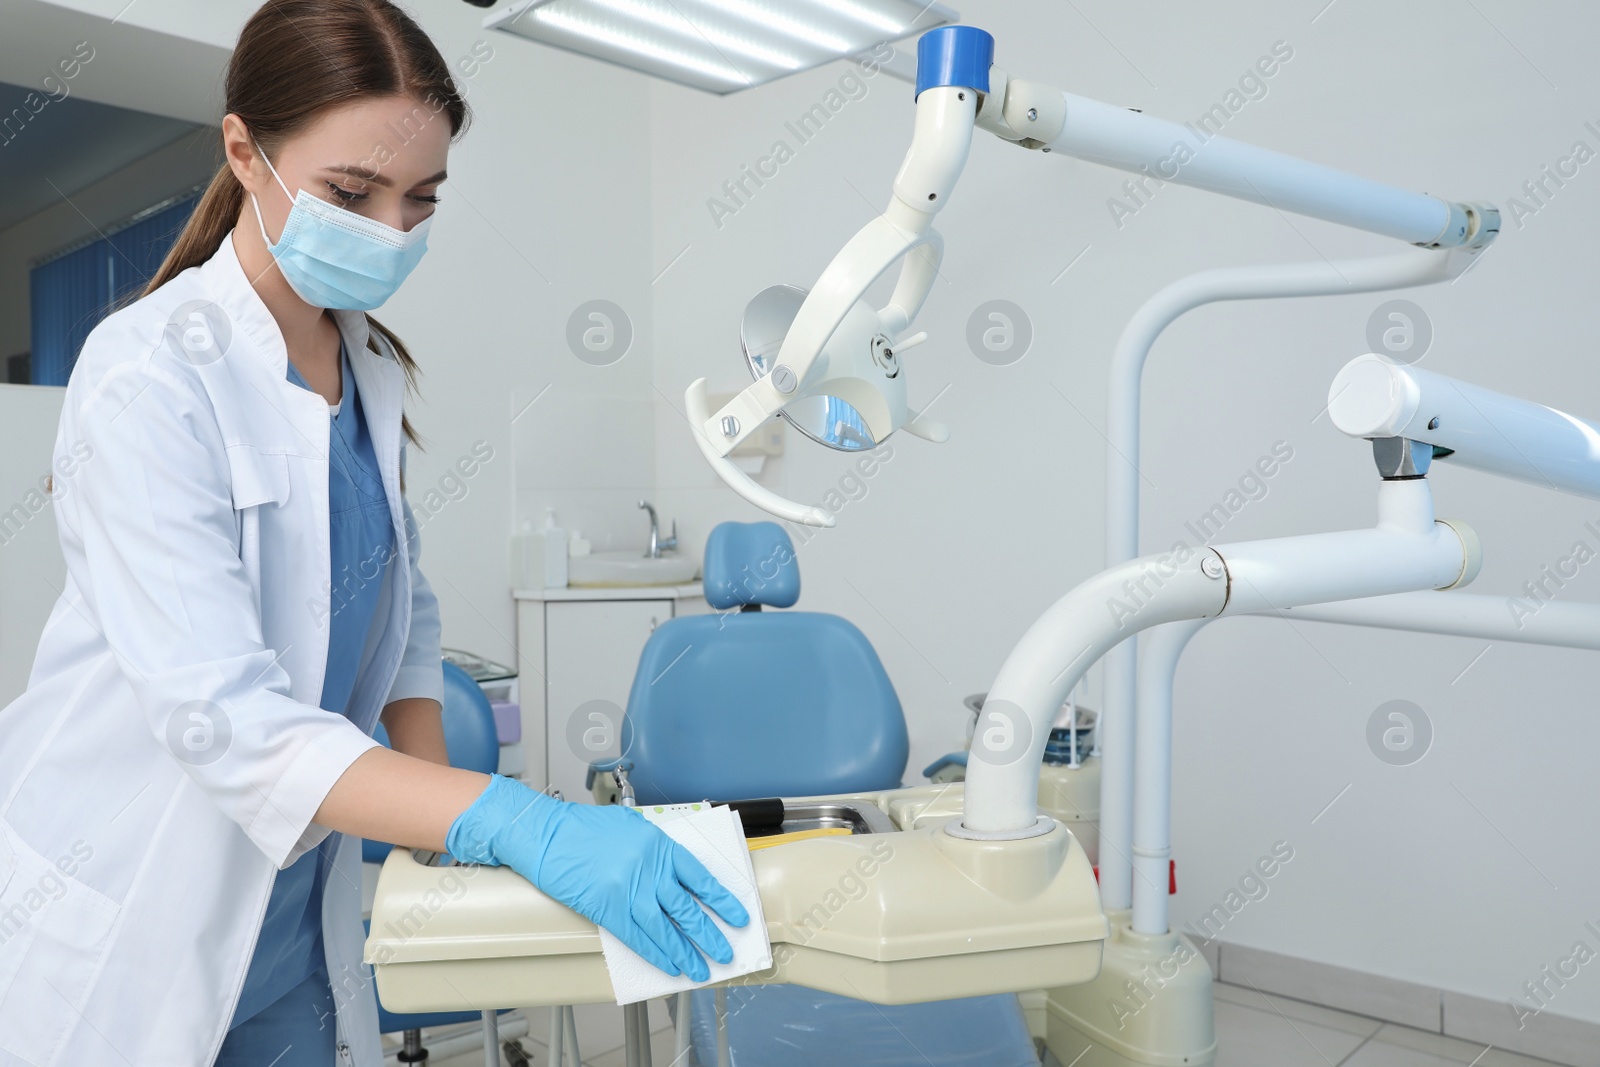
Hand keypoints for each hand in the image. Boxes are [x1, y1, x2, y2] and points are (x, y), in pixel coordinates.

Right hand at [446, 775, 749, 980]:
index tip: (737, 916)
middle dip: (709, 933)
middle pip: (686, 908)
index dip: (721, 900)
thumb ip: (657, 851)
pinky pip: (637, 937)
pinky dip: (655, 953)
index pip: (700, 878)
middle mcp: (649, 869)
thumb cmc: (585, 828)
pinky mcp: (606, 908)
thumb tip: (676, 875)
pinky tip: (669, 965)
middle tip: (725, 951)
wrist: (547, 834)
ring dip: (685, 951)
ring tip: (701, 968)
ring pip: (665, 928)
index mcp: (660, 846)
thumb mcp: (632, 828)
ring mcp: (628, 890)